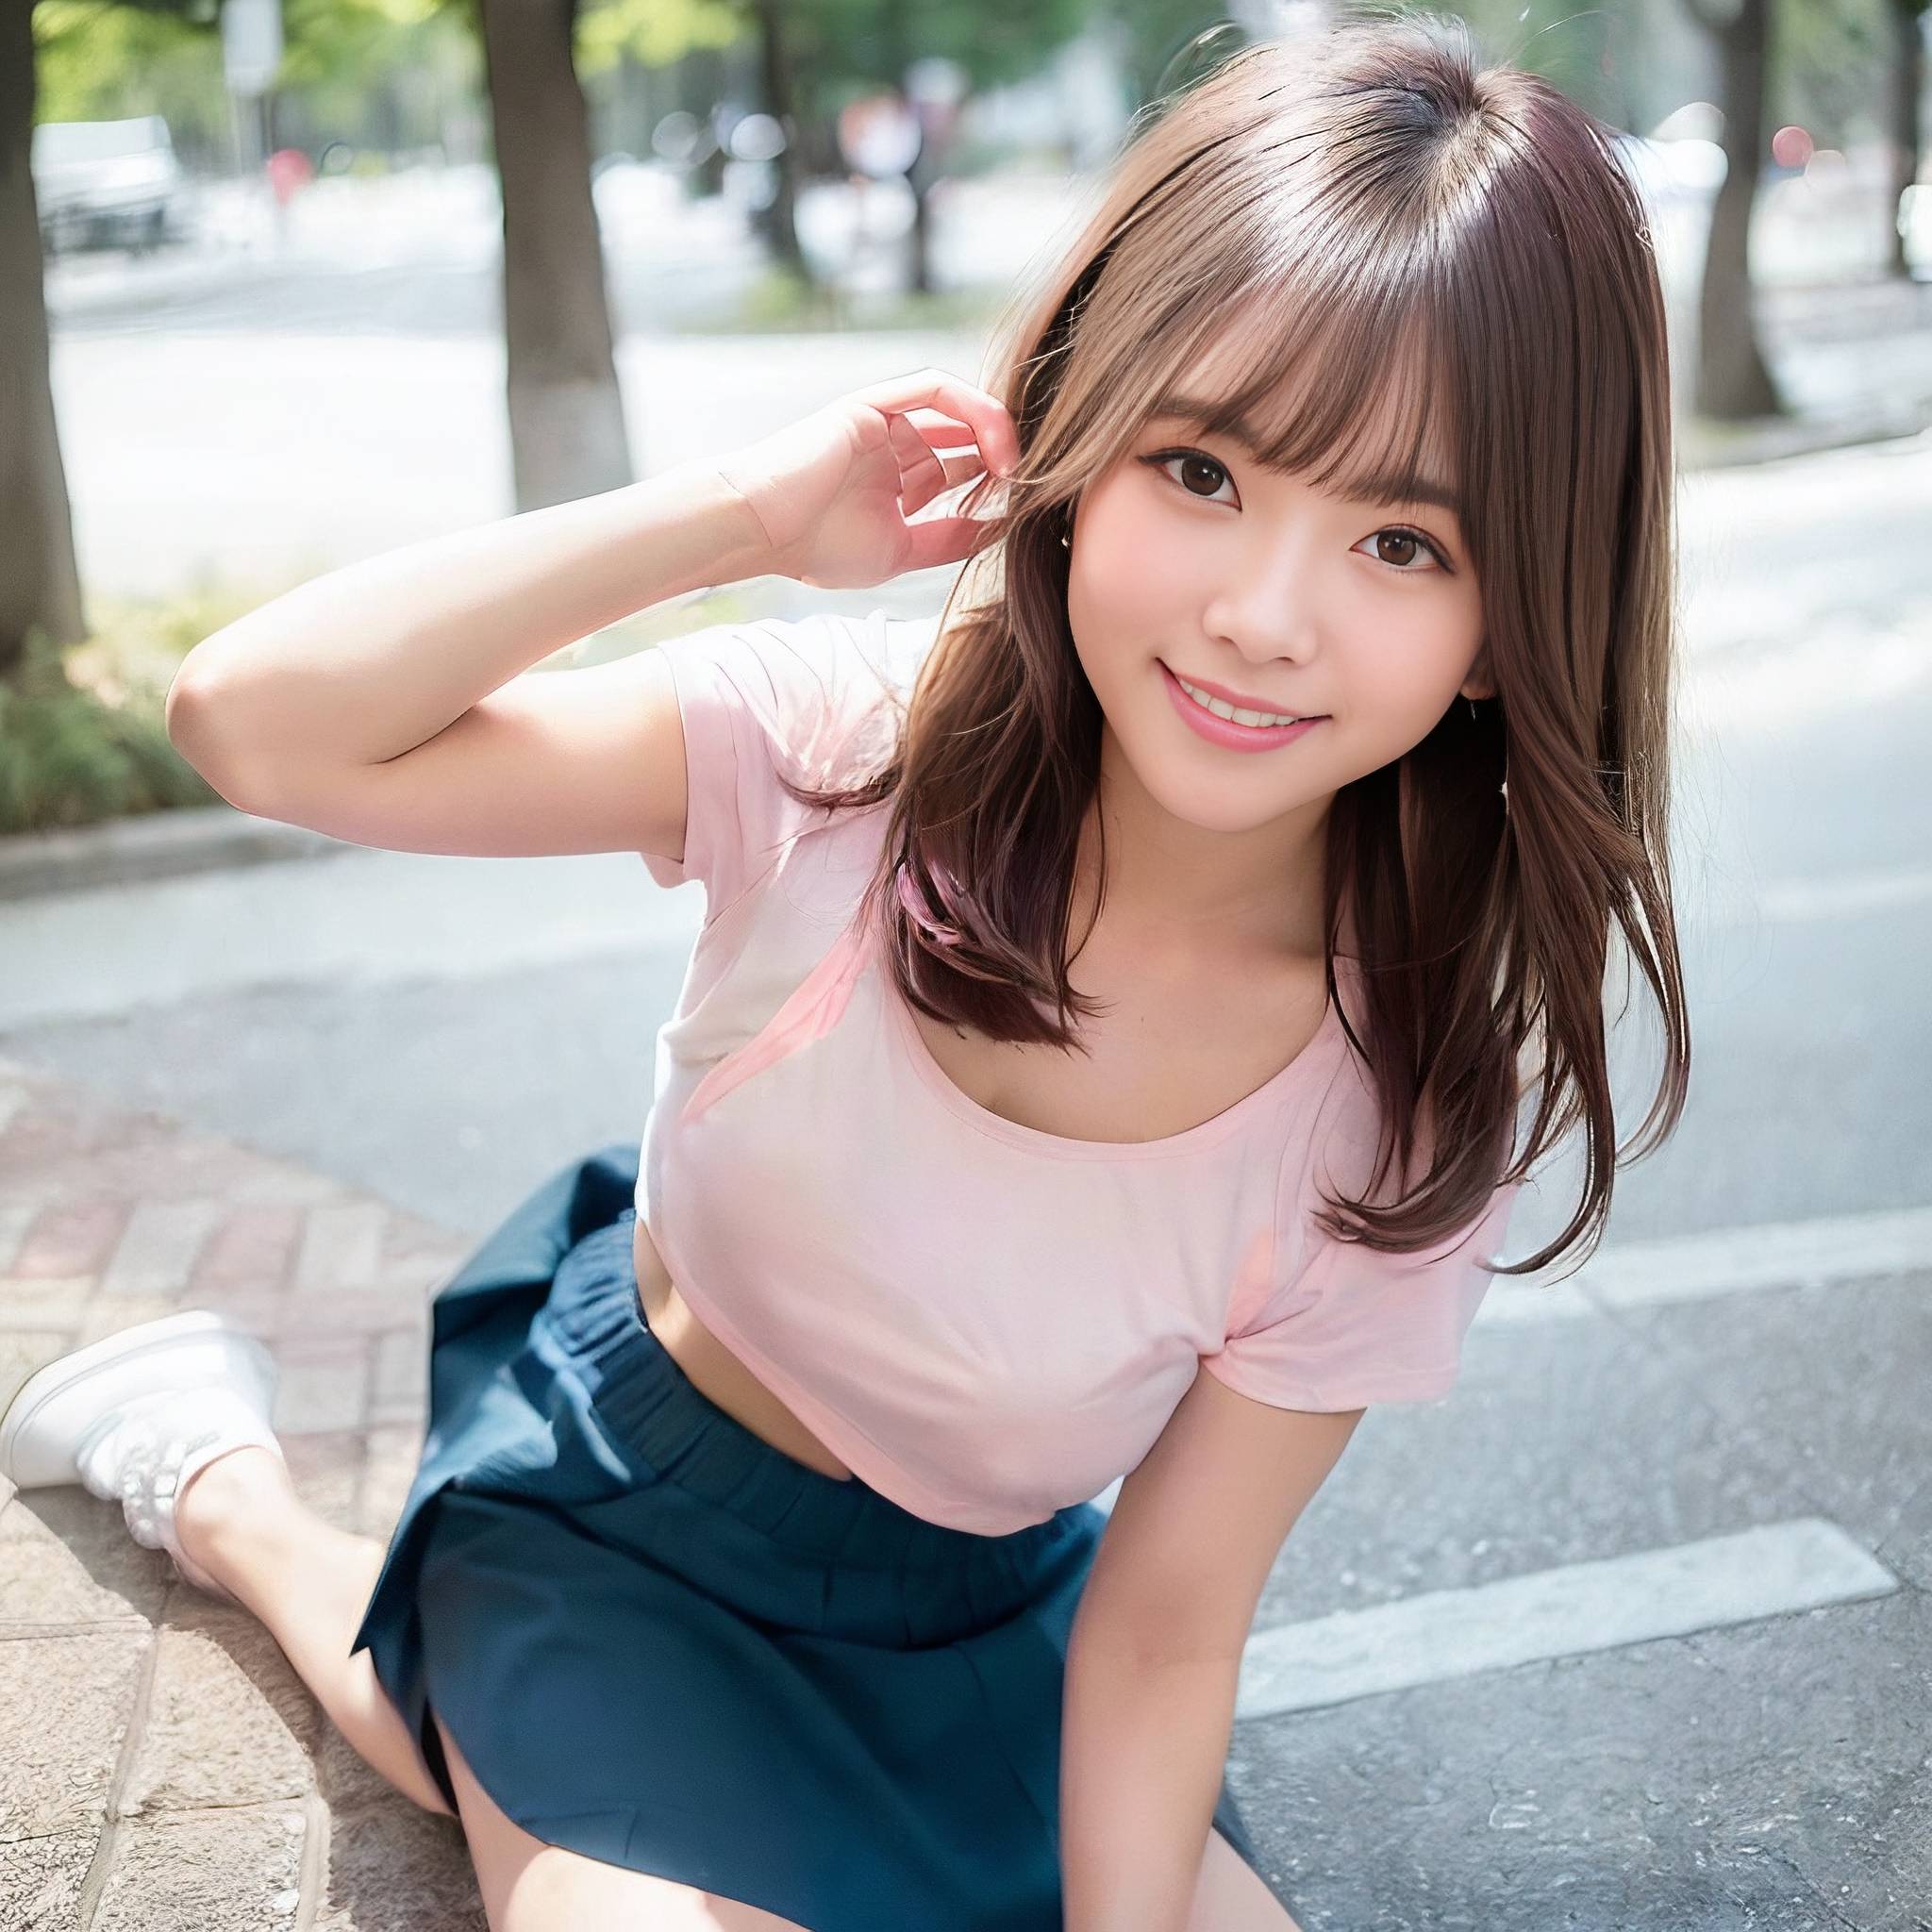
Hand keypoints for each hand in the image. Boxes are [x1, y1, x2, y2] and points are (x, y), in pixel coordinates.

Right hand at [711, 366, 1020, 588]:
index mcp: (899, 482)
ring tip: (1021, 468)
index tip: (1030, 508)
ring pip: (959, 410)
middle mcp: (896, 447)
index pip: (963, 471)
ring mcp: (885, 422)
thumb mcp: (901, 551)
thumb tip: (1003, 528)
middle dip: (1006, 456)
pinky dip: (974, 408)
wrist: (761, 530)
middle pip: (967, 437)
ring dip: (998, 434)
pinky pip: (936, 388)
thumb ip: (950, 538)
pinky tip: (997, 445)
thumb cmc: (817, 548)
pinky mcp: (875, 403)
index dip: (999, 486)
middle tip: (1039, 481)